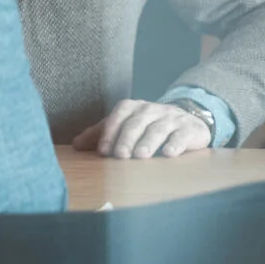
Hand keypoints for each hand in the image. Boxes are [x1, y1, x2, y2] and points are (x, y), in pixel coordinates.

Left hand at [74, 98, 213, 159]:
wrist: (186, 119)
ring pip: (157, 129)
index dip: (109, 133)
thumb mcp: (123, 125)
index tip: (103, 151)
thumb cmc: (147, 125)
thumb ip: (100, 133)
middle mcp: (150, 109)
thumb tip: (76, 145)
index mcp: (131, 107)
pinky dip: (175, 144)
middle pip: (136, 123)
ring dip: (148, 142)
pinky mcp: (189, 128)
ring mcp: (171, 118)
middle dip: (126, 140)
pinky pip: (181, 135)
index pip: (117, 117)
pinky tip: (168, 154)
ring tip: (140, 156)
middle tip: (120, 156)